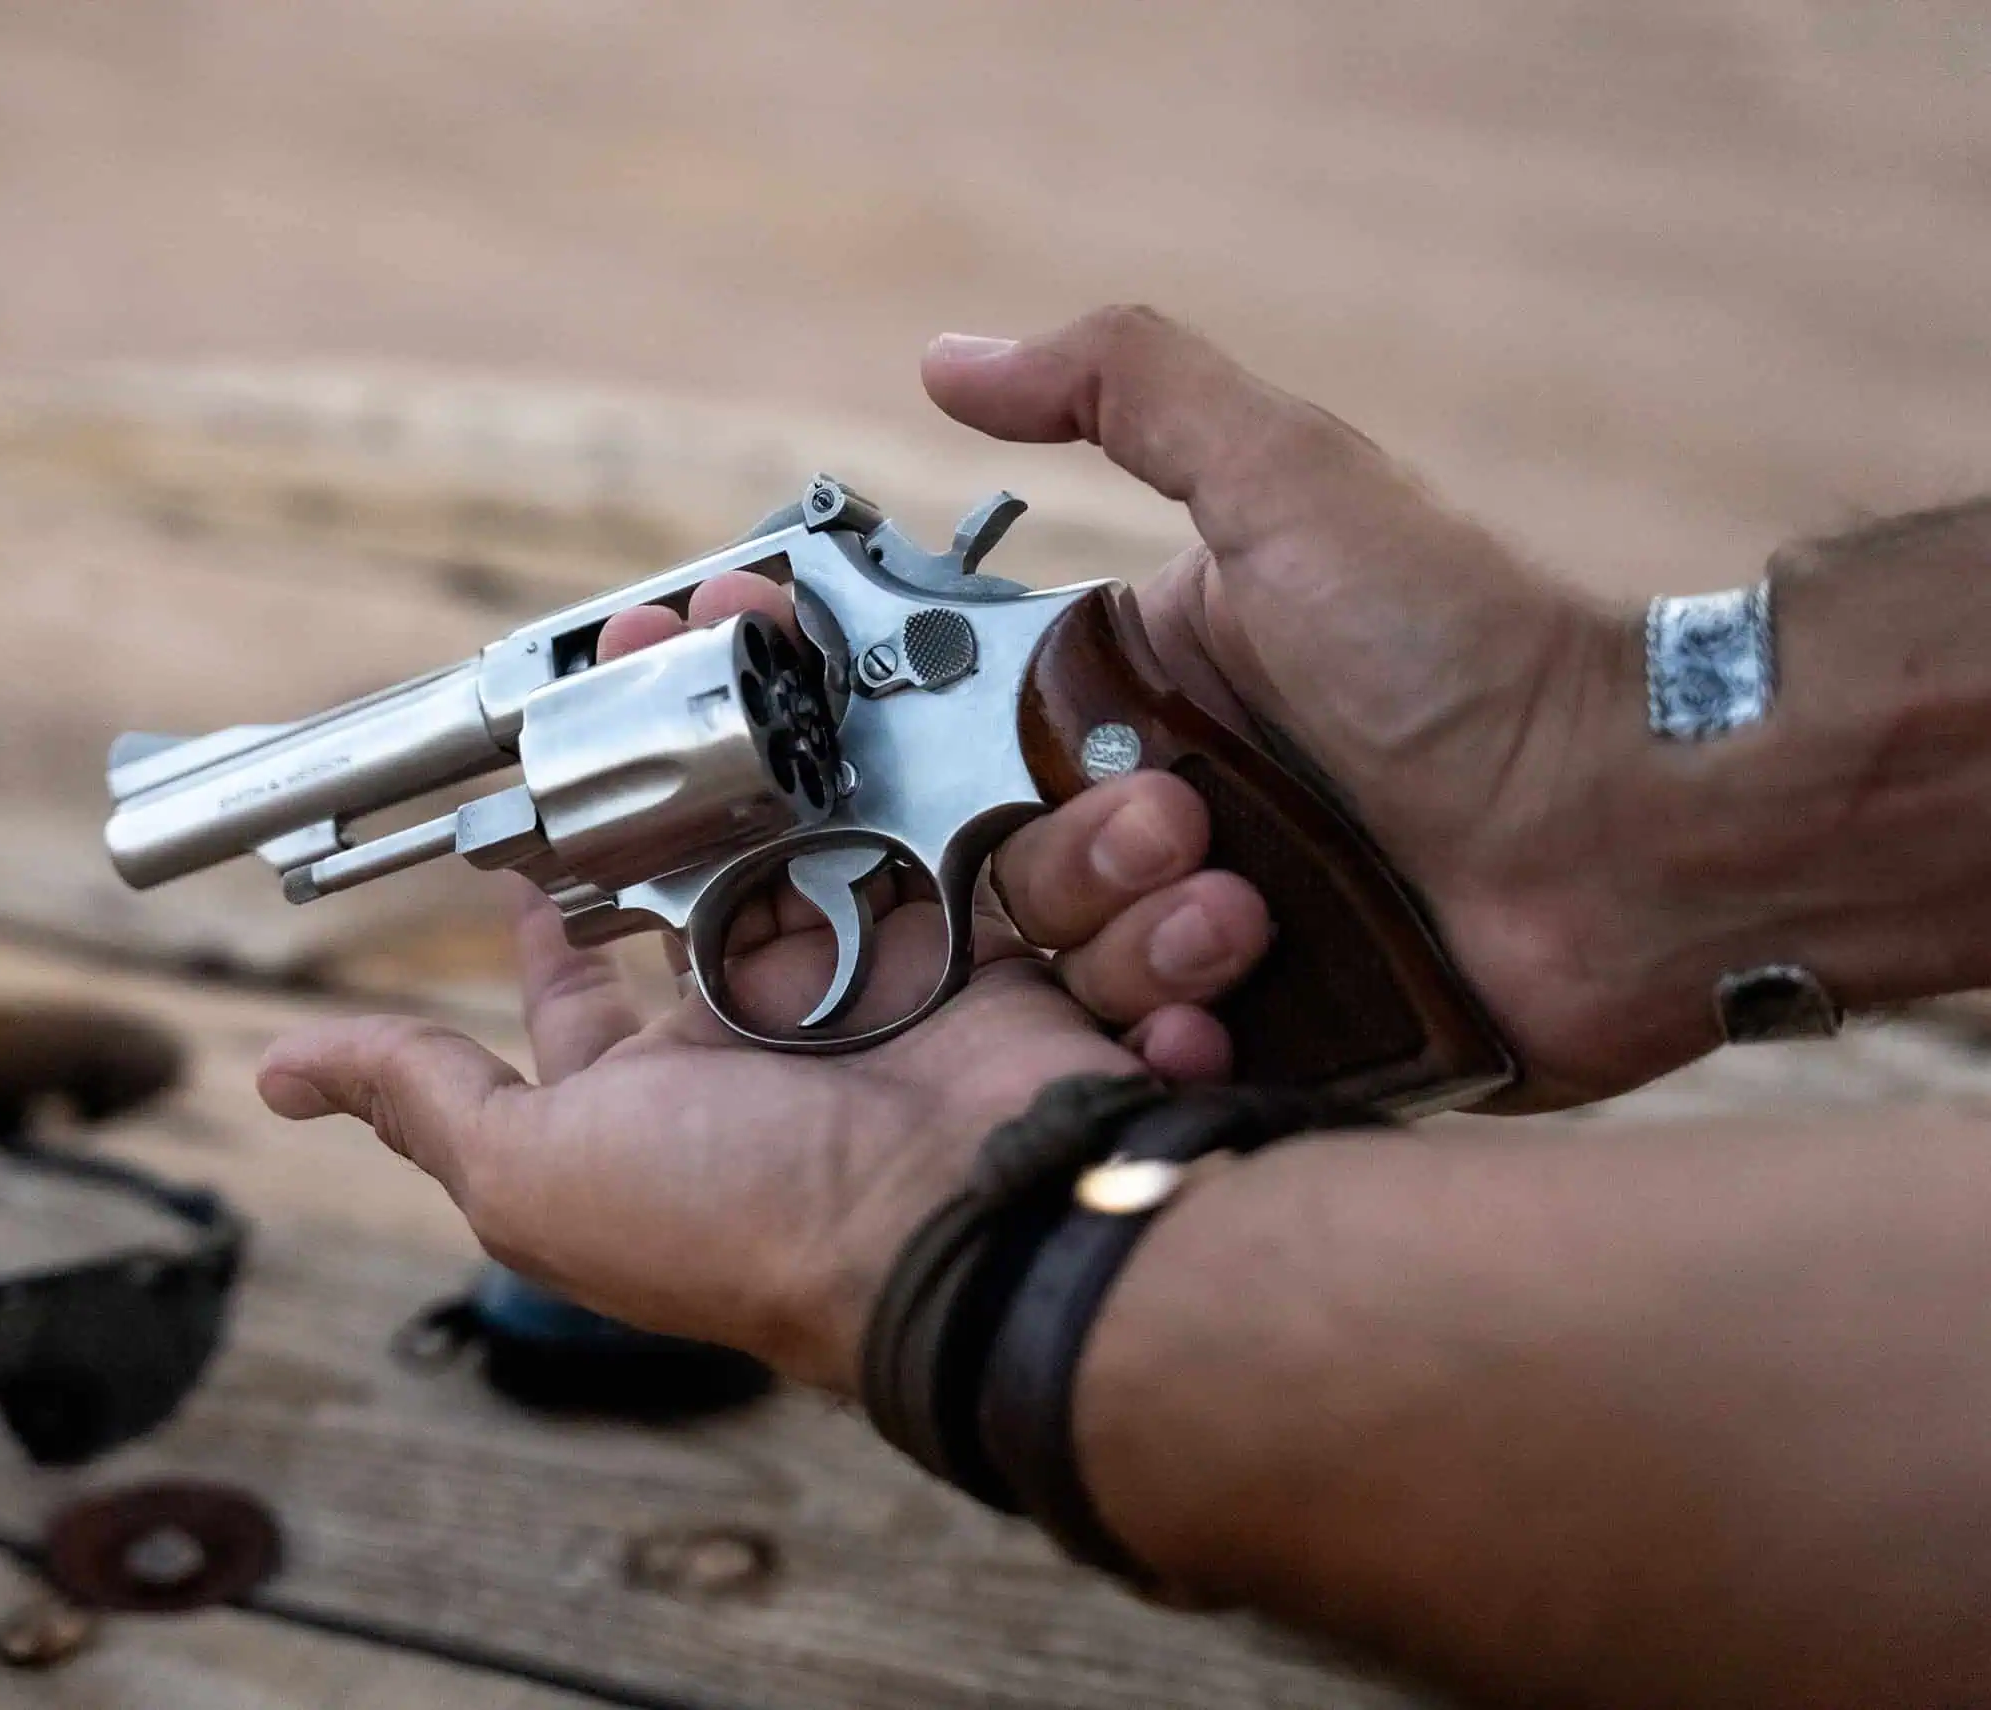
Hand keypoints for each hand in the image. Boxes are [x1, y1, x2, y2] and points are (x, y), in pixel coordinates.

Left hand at [261, 562, 1202, 1390]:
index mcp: (649, 1090)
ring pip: (793, 820)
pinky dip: (882, 744)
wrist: (959, 1219)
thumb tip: (279, 1076)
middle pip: (690, 863)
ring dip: (759, 722)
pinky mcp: (952, 926)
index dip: (546, 891)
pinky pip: (908, 817)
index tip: (527, 808)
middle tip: (635, 656)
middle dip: (659, 760)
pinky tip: (828, 662)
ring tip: (723, 612)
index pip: (576, 976)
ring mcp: (857, 974)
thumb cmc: (736, 1219)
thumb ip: (422, 1102)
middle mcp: (752, 1030)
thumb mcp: (533, 1172)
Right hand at [927, 310, 1691, 1107]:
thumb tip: (951, 356)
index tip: (1061, 774)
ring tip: (1252, 927)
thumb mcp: (1290, 480)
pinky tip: (1220, 1034)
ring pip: (1073, 987)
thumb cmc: (1468, 647)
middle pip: (1017, 883)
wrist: (1634, 829)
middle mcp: (1174, 813)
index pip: (987, 754)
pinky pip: (1151, 1076)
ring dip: (1138, 962)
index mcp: (1156, 691)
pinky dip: (1166, 1060)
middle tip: (1191, 836)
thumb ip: (1127, 390)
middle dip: (1084, 873)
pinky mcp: (1271, 1039)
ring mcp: (1219, 933)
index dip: (976, 778)